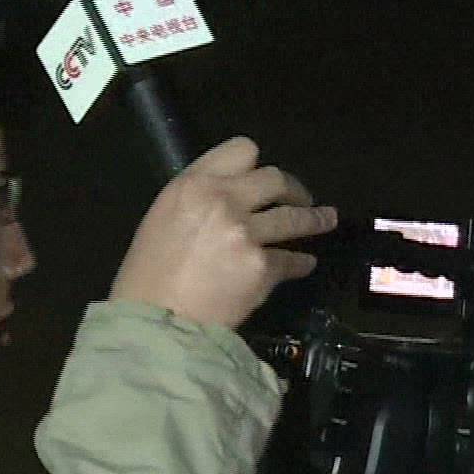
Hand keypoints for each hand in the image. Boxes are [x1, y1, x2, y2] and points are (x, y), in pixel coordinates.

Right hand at [111, 137, 337, 327]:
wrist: (156, 323)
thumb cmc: (146, 279)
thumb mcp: (161, 221)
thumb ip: (196, 202)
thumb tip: (226, 201)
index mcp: (192, 184)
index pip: (241, 150)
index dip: (257, 164)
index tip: (264, 179)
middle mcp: (223, 200)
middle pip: (276, 178)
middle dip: (294, 189)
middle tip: (300, 199)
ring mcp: (245, 233)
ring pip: (294, 217)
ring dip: (315, 219)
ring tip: (327, 220)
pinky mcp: (262, 267)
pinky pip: (292, 260)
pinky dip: (302, 263)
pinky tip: (305, 264)